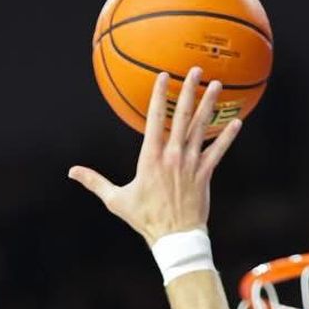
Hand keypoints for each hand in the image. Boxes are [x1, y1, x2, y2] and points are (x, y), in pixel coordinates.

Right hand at [70, 67, 241, 244]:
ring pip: (201, 128)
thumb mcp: (116, 200)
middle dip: (189, 90)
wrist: (173, 238)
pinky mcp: (204, 174)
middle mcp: (172, 156)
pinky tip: (237, 121)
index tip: (164, 75)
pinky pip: (218, 151)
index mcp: (150, 158)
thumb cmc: (145, 219)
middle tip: (195, 70)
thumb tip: (72, 172)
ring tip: (216, 85)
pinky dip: (227, 137)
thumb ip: (95, 182)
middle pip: (181, 116)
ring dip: (209, 105)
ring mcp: (190, 164)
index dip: (159, 95)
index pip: (154, 119)